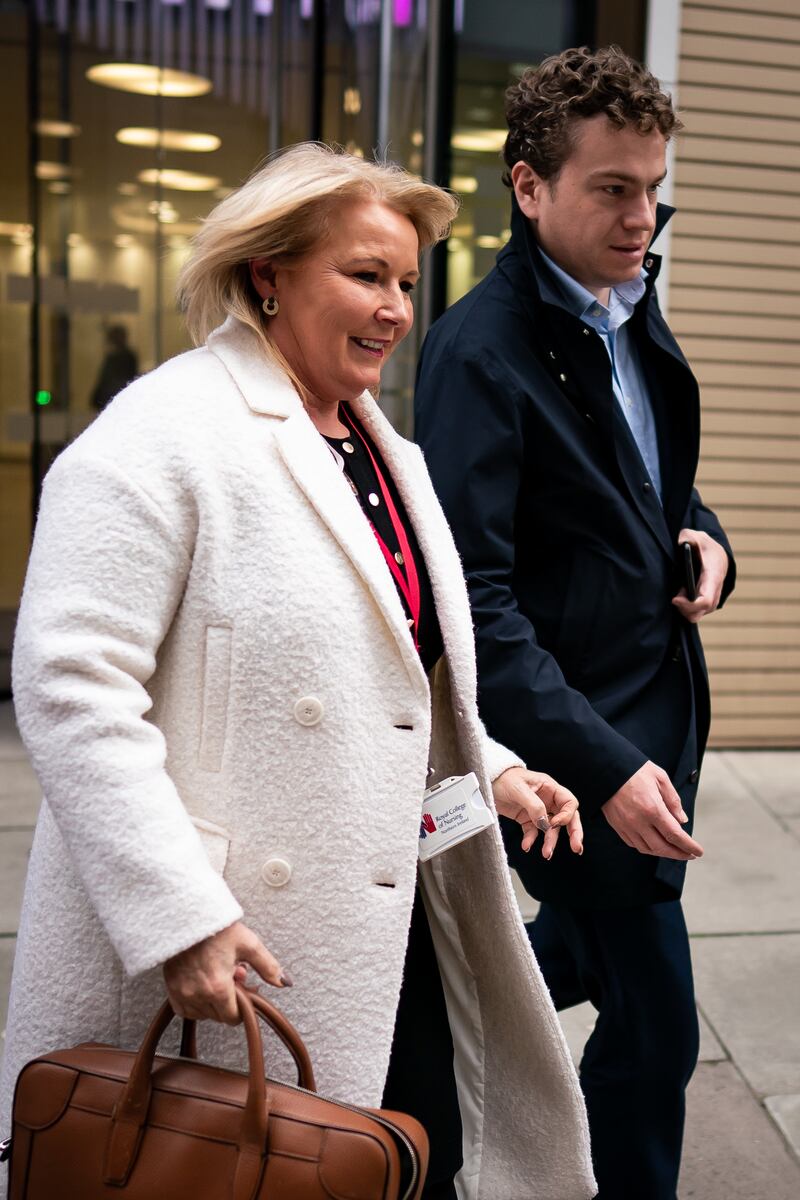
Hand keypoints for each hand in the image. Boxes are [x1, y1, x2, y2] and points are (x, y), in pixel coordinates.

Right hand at [163, 920, 290, 1023]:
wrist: (187, 916)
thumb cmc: (218, 928)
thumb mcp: (248, 944)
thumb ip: (268, 966)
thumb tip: (284, 982)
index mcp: (218, 987)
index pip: (233, 1017)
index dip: (242, 1006)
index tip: (244, 991)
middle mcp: (198, 995)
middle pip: (219, 1016)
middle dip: (229, 1001)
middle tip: (231, 976)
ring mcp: (182, 993)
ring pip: (203, 1014)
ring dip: (212, 1002)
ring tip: (216, 976)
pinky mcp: (171, 989)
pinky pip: (185, 1010)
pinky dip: (195, 1004)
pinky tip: (202, 986)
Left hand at [492, 767, 582, 858]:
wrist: (488, 781)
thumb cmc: (504, 778)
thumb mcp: (518, 789)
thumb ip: (534, 805)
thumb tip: (544, 823)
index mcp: (549, 788)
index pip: (569, 803)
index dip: (567, 815)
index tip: (555, 823)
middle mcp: (547, 800)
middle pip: (567, 817)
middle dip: (573, 833)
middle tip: (577, 847)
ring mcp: (537, 810)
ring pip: (550, 828)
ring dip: (550, 841)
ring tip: (547, 853)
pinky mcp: (526, 819)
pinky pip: (533, 832)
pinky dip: (531, 840)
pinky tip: (527, 845)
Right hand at [602, 761, 702, 860]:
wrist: (606, 768)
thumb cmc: (634, 770)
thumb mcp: (660, 777)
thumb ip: (673, 800)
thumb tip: (682, 820)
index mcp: (652, 808)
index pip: (675, 835)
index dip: (688, 846)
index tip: (698, 852)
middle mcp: (638, 821)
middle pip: (662, 847)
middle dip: (679, 854)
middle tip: (689, 855)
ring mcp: (626, 825)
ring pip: (648, 849)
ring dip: (663, 853)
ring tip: (674, 850)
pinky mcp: (617, 826)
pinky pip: (635, 844)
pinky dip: (647, 848)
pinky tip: (655, 843)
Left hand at [672, 529, 728, 622]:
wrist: (718, 553)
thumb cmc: (705, 546)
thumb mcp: (696, 537)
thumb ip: (687, 537)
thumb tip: (680, 543)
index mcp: (713, 576)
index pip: (705, 600)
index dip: (689, 605)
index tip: (675, 599)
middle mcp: (716, 590)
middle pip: (702, 611)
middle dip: (685, 609)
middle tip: (675, 597)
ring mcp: (713, 597)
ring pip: (700, 614)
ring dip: (686, 608)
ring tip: (679, 593)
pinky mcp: (708, 601)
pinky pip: (699, 612)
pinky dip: (688, 608)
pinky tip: (681, 595)